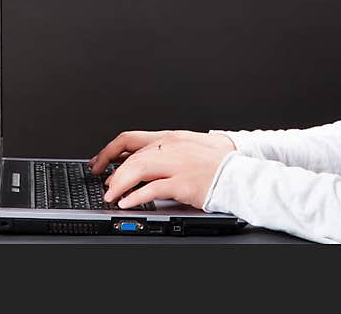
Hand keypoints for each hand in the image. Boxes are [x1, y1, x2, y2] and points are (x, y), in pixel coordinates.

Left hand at [89, 130, 235, 209]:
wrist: (240, 173)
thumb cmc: (217, 163)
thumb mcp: (187, 147)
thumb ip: (164, 151)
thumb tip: (138, 162)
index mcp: (170, 137)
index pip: (130, 139)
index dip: (109, 151)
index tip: (99, 161)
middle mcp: (171, 147)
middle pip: (130, 156)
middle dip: (111, 172)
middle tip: (104, 184)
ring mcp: (177, 164)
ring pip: (136, 169)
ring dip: (119, 184)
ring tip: (111, 195)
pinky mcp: (183, 183)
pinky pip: (152, 189)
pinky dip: (135, 196)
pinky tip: (127, 202)